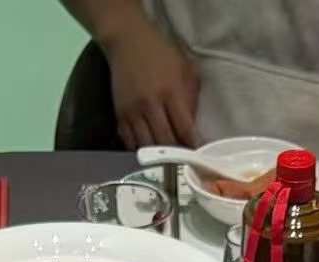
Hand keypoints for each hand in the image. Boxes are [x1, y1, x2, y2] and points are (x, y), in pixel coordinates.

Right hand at [106, 18, 199, 149]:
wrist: (127, 41)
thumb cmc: (161, 53)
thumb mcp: (185, 68)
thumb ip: (191, 96)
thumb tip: (193, 126)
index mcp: (171, 92)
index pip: (185, 129)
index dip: (193, 146)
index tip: (199, 155)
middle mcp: (151, 105)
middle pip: (166, 142)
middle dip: (177, 156)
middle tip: (185, 164)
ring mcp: (133, 111)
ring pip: (147, 146)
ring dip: (158, 157)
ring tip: (168, 161)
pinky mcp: (120, 114)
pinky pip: (129, 141)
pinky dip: (140, 149)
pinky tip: (148, 151)